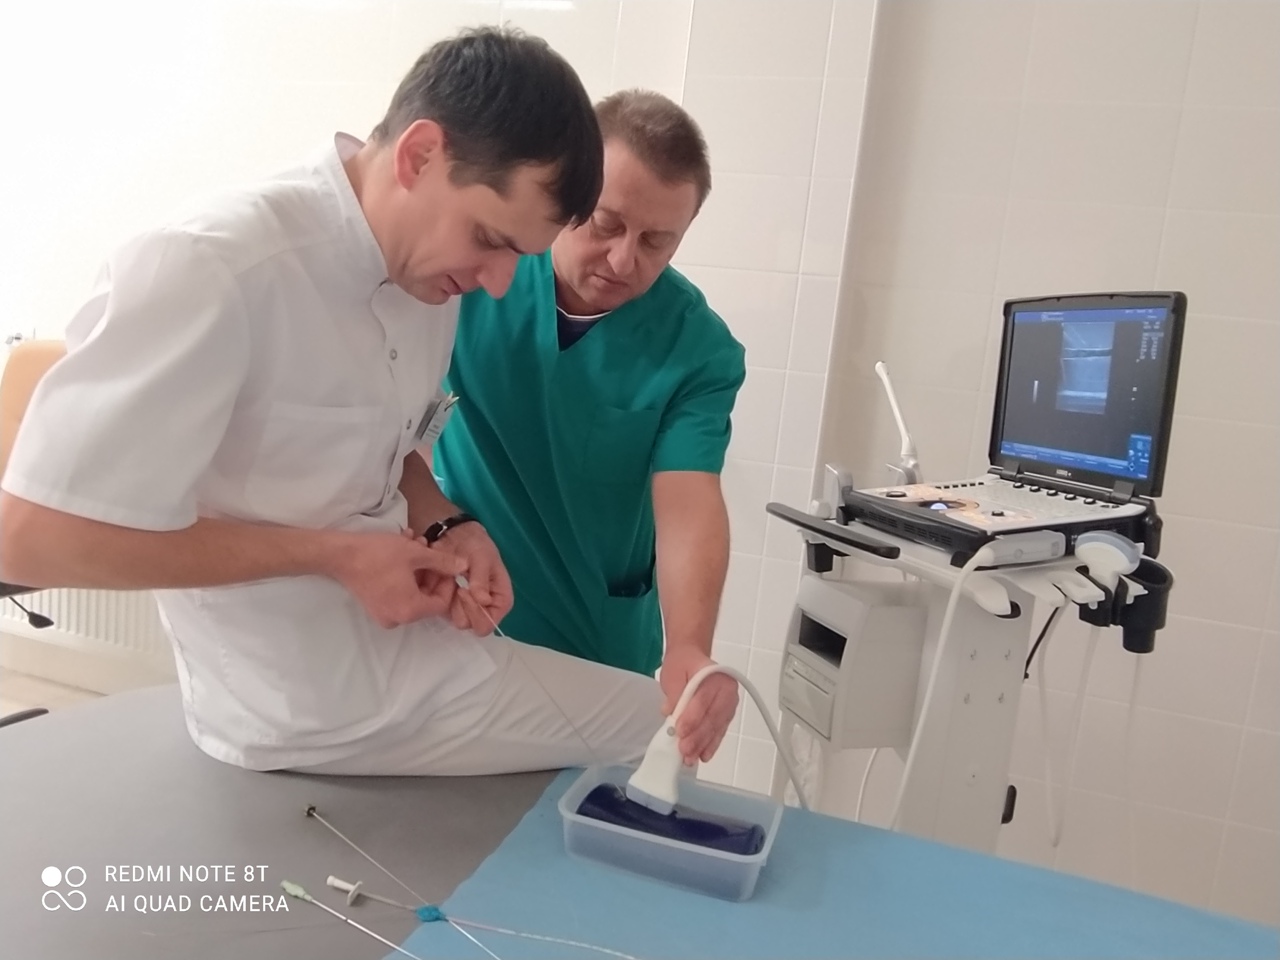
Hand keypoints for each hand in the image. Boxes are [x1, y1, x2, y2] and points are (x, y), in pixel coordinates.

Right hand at [328, 531, 465, 628]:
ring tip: (416, 543)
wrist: (339, 554)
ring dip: (418, 569)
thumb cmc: (379, 554)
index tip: (447, 564)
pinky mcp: (374, 606)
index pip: (441, 603)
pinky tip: (404, 550)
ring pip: (412, 592)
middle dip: (431, 572)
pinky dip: (404, 575)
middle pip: (426, 598)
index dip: (448, 583)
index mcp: (410, 611)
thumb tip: (464, 567)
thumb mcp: (416, 553)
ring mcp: (383, 614)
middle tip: (430, 549)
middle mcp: (397, 619)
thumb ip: (443, 562)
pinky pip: (397, 593)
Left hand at [432, 521, 513, 635]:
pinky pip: (439, 610)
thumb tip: (482, 600)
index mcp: (499, 601)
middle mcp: (484, 609)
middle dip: (459, 606)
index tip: (463, 590)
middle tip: (455, 584)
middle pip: (469, 625)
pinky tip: (438, 579)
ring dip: (446, 600)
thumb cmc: (476, 545)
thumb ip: (481, 579)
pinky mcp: (448, 603)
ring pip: (452, 619)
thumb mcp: (482, 557)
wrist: (457, 535)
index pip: (486, 624)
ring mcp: (465, 608)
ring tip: (446, 579)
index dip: (474, 612)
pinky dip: (435, 596)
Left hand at [659, 646, 738, 764]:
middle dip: (697, 737)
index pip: (703, 700)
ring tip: (690, 758)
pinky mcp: (726, 714)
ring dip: (703, 745)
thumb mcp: (673, 673)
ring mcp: (729, 703)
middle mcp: (727, 689)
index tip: (679, 731)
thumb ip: (673, 693)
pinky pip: (719, 731)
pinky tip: (703, 755)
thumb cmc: (683, 664)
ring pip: (717, 727)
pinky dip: (711, 744)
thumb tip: (670, 713)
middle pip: (712, 717)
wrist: (691, 658)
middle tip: (684, 750)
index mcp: (715, 675)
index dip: (692, 718)